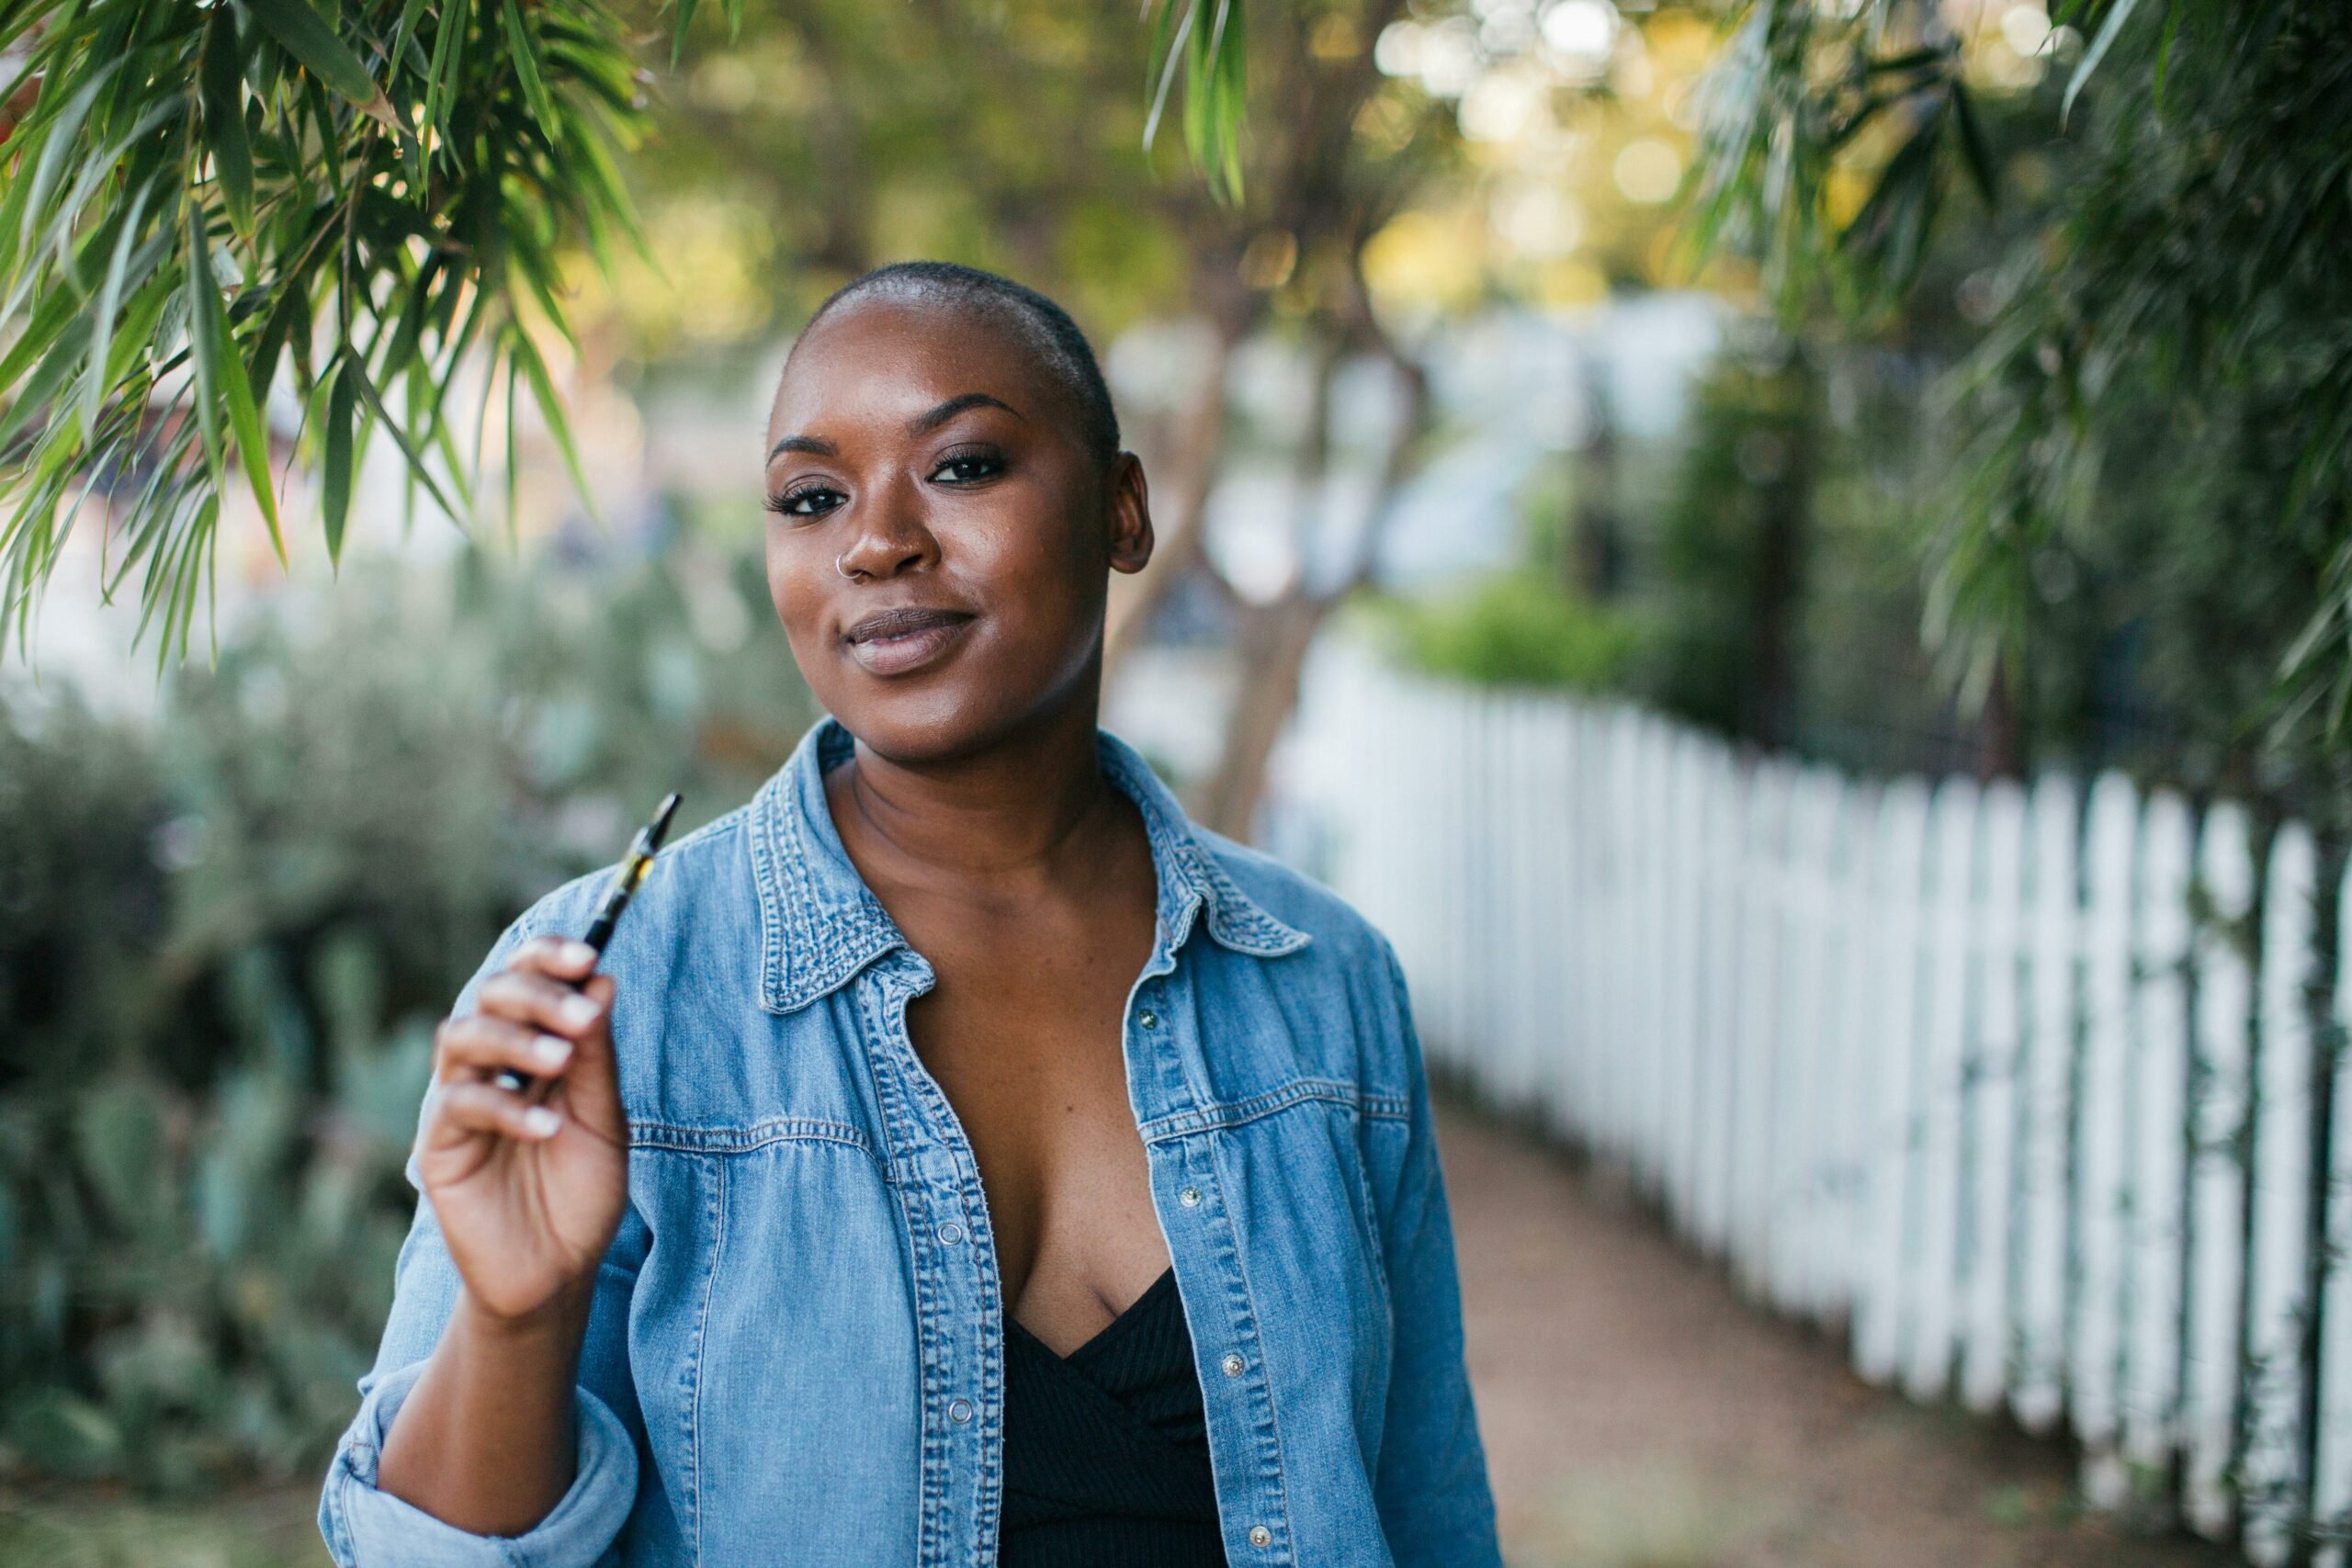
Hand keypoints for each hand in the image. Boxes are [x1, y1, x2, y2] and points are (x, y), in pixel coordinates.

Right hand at [418, 936, 628, 1322]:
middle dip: (535, 993)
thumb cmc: (581, 1193)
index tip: (588, 955)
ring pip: (461, 1037)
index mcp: (530, 1048)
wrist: (557, 1272)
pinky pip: (457, 1105)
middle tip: (581, 1015)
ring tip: (562, 1060)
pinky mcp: (438, 1146)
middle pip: (488, 996)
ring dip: (514, 1039)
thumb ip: (598, 1055)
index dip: (548, 957)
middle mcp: (488, 1065)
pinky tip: (546, 1126)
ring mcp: (457, 1102)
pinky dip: (503, 1106)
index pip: (525, 979)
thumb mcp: (604, 1120)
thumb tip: (601, 979)